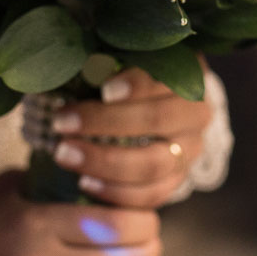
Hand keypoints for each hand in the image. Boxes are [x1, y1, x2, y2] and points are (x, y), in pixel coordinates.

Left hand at [49, 64, 214, 207]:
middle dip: (106, 122)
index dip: (136, 85)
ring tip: (65, 155)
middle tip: (62, 123)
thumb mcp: (119, 62)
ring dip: (105, 162)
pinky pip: (152, 193)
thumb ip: (102, 62)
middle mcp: (194, 113)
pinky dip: (117, 192)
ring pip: (154, 163)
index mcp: (184, 74)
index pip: (164, 77)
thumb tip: (72, 63)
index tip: (103, 89)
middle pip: (157, 119)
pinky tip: (85, 183)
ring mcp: (189, 150)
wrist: (155, 112)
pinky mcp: (177, 180)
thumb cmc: (125, 79)